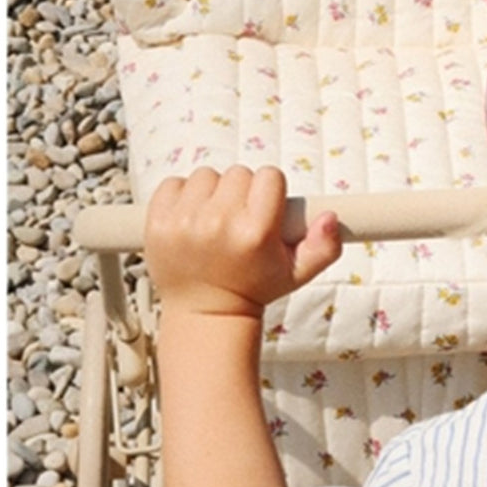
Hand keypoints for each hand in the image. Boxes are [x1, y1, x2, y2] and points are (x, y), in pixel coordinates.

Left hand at [144, 165, 341, 319]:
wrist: (205, 312)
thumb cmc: (253, 287)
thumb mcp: (298, 273)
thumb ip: (325, 246)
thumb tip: (330, 216)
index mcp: (255, 232)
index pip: (269, 176)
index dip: (269, 190)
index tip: (264, 208)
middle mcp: (218, 224)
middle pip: (238, 173)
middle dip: (241, 192)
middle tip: (239, 218)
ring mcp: (184, 222)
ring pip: (206, 175)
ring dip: (211, 192)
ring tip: (214, 219)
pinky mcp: (157, 222)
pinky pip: (172, 184)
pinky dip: (181, 196)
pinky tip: (191, 218)